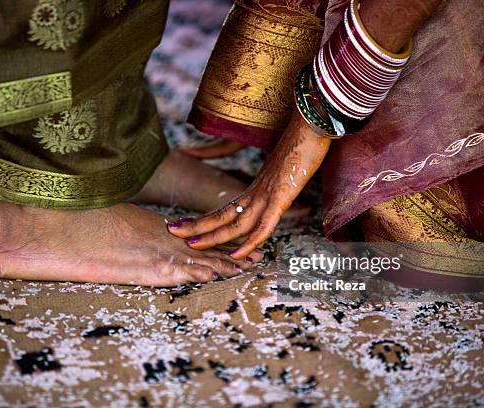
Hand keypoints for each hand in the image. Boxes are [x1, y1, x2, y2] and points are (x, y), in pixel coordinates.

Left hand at [168, 110, 331, 258]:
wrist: (312, 122)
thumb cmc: (301, 142)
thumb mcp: (284, 166)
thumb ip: (275, 177)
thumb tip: (276, 178)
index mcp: (256, 188)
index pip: (225, 208)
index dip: (205, 219)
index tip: (185, 224)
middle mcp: (257, 193)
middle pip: (222, 214)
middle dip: (196, 225)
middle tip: (171, 230)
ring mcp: (267, 195)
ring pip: (236, 223)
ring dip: (214, 236)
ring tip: (191, 244)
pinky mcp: (281, 196)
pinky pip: (264, 225)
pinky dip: (250, 242)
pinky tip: (237, 254)